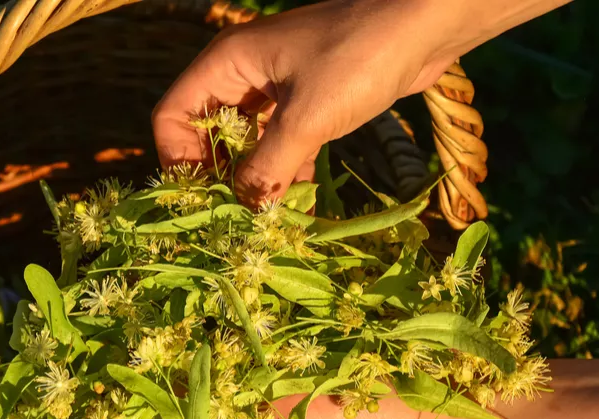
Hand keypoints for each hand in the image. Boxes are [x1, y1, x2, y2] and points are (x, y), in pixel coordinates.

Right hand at [152, 0, 571, 204]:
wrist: (425, 25)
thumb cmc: (358, 58)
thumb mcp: (306, 120)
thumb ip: (268, 167)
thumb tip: (245, 208)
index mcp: (227, 64)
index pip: (173, 115)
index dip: (179, 158)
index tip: (203, 196)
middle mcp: (243, 73)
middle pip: (206, 131)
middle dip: (218, 173)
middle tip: (233, 214)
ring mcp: (275, 85)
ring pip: (246, 139)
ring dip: (254, 176)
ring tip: (264, 214)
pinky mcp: (306, 98)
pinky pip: (280, 140)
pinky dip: (285, 168)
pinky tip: (299, 198)